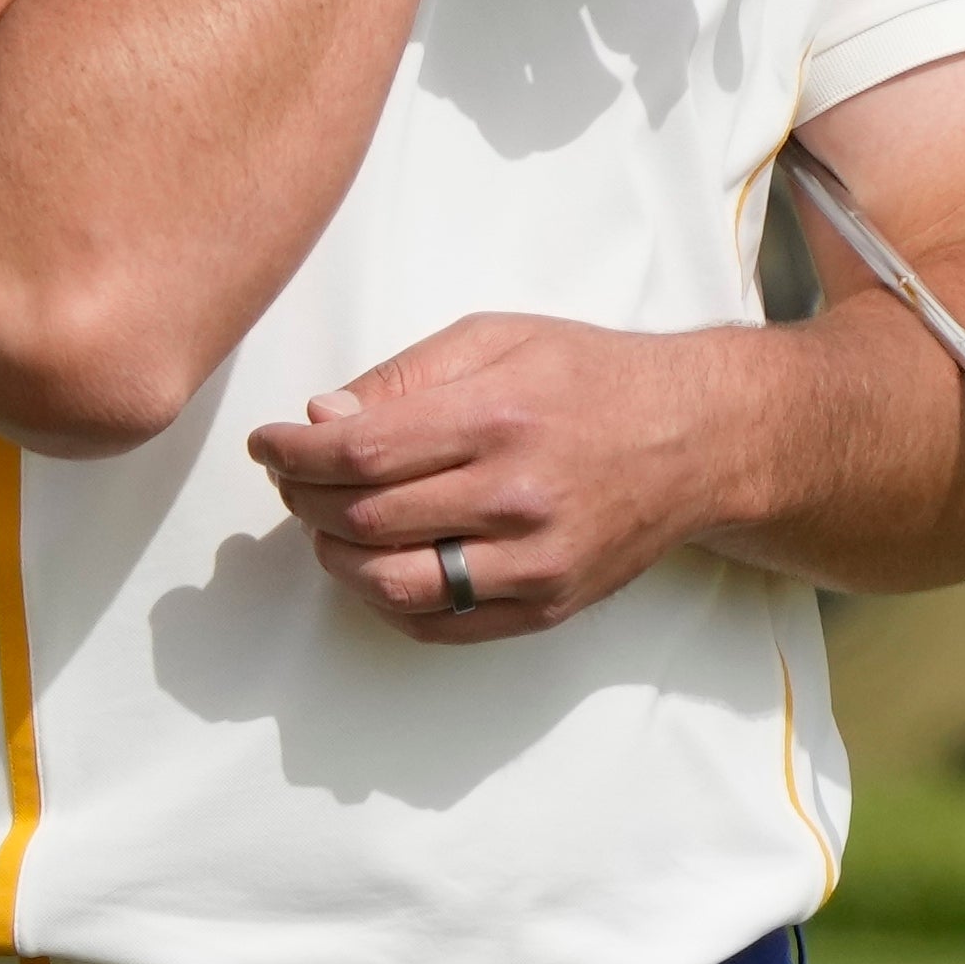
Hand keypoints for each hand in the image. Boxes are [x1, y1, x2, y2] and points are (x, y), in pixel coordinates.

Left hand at [245, 314, 755, 642]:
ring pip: (393, 584)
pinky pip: (440, 625)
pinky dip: (388, 602)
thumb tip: (321, 419)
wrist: (695, 438)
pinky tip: (378, 564)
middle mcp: (516, 495)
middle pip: (365, 520)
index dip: (294, 455)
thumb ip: (404, 377)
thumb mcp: (497, 338)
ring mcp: (534, 561)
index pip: (360, 453)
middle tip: (291, 481)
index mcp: (497, 416)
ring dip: (336, 559)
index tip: (269, 445)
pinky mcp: (547, 606)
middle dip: (304, 502)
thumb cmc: (589, 377)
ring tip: (327, 527)